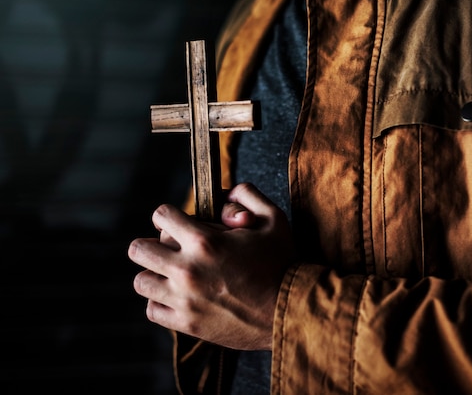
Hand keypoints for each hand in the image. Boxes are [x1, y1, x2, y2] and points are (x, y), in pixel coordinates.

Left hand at [128, 183, 292, 350]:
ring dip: (155, 274)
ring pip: (141, 281)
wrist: (291, 311)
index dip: (168, 214)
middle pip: (139, 250)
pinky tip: (179, 296)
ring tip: (173, 274)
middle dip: (153, 244)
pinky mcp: (187, 324)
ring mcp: (185, 300)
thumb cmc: (284, 263)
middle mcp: (188, 270)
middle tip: (171, 248)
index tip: (176, 221)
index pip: (161, 216)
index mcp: (205, 242)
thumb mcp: (274, 219)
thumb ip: (248, 195)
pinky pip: (152, 310)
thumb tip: (227, 190)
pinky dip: (161, 302)